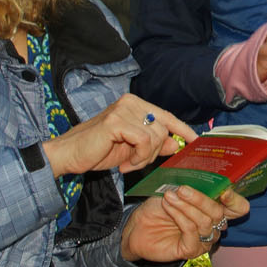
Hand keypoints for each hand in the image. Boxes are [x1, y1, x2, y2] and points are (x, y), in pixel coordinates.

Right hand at [40, 95, 190, 176]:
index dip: (183, 130)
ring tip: (128, 164)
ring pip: (156, 136)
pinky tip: (125, 164)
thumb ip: (155, 143)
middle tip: (136, 164)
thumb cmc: (98, 150)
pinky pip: (144, 141)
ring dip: (145, 157)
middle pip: (164, 128)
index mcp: (135, 104)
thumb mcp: (133, 148)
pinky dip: (139, 157)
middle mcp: (131, 102)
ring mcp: (123, 109)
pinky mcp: (116, 121)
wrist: (69, 156)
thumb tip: (178, 143)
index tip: (197, 142)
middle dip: (155, 152)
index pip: (167, 116)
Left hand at [122, 185, 250, 261]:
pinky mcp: (191, 250)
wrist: (137, 226)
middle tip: (183, 188)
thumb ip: (193, 185)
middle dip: (200, 198)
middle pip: (219, 212)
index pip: (239, 208)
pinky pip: (192, 231)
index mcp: (216, 209)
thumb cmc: (160, 206)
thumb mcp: (177, 190)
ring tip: (170, 196)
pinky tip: (168, 206)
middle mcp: (214, 226)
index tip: (225, 191)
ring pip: (205, 221)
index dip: (235, 200)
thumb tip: (202, 174)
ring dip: (186, 206)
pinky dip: (179, 216)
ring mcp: (204, 239)